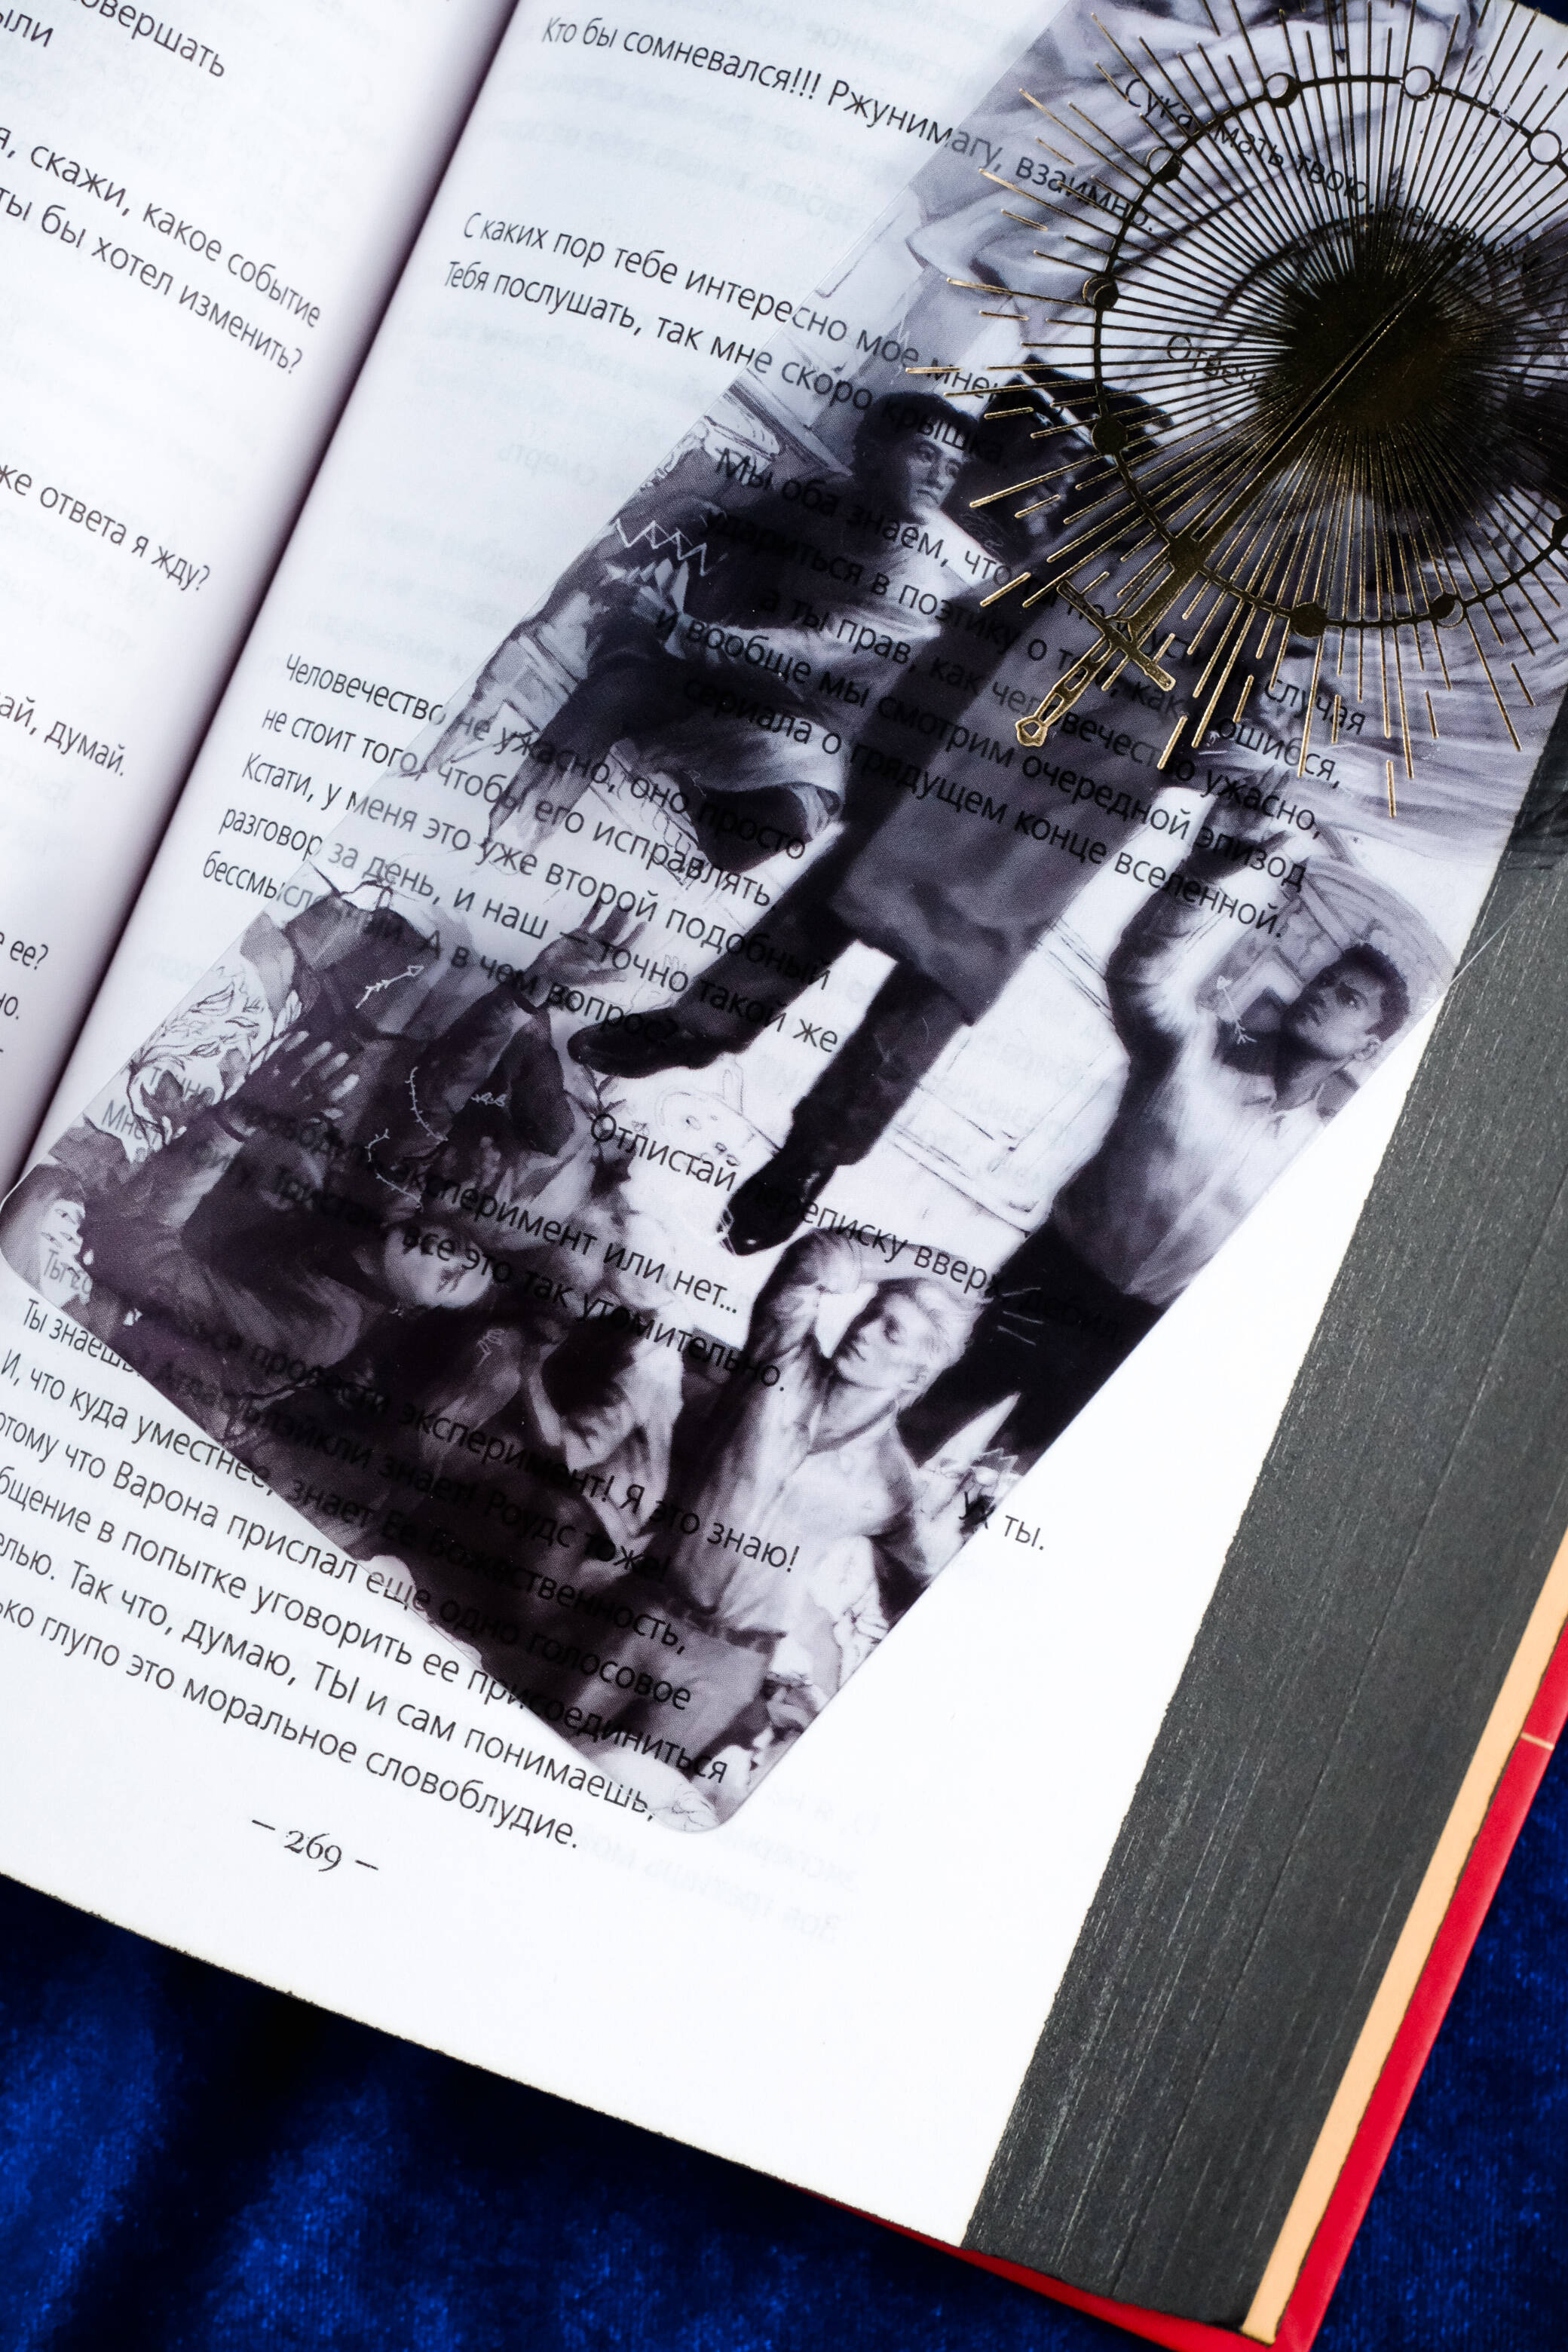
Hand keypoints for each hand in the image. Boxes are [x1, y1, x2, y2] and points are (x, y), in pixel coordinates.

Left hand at [219, 1033, 358, 1135]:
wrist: (241, 1116)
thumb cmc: (273, 1119)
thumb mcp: (296, 1122)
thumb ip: (318, 1116)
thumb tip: (341, 1111)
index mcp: (300, 1109)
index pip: (325, 1099)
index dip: (342, 1088)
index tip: (356, 1076)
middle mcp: (291, 1095)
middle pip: (315, 1079)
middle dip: (331, 1067)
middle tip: (345, 1055)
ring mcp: (277, 1081)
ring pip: (300, 1067)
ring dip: (315, 1055)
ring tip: (329, 1045)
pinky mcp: (265, 1070)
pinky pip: (279, 1055)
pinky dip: (291, 1043)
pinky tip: (304, 1033)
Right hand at [521, 904, 646, 1000]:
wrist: (545, 970)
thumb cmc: (565, 977)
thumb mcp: (585, 978)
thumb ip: (604, 976)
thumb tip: (625, 976)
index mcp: (604, 960)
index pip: (623, 947)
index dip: (634, 936)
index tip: (643, 924)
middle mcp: (600, 949)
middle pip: (616, 933)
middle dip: (624, 921)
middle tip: (631, 906)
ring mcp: (590, 941)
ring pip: (606, 925)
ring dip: (614, 915)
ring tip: (622, 902)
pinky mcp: (578, 934)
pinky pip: (589, 920)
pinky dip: (595, 911)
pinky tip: (601, 901)